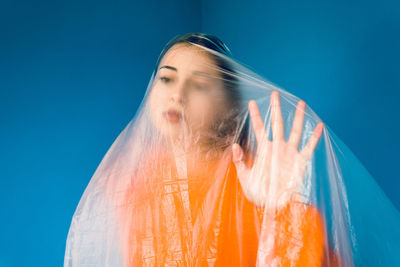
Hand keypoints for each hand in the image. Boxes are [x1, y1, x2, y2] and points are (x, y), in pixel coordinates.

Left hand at [232, 91, 323, 207]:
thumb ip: (240, 161)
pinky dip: (314, 137)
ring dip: (298, 117)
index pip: (259, 128)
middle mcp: (278, 148)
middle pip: (277, 124)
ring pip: (295, 131)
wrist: (272, 205)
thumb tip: (235, 145)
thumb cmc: (257, 192)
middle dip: (276, 109)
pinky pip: (309, 147)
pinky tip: (318, 125)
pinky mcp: (301, 162)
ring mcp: (290, 153)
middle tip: (275, 94)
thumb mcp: (245, 177)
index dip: (256, 115)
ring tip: (300, 103)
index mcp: (264, 150)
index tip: (251, 102)